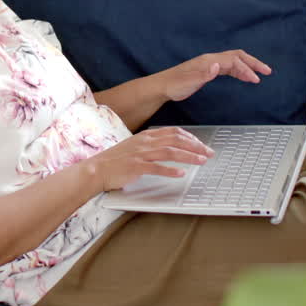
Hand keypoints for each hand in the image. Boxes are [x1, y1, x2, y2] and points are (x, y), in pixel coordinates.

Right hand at [85, 127, 213, 192]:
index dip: (191, 138)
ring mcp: (140, 154)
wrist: (96, 169)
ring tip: (201, 161)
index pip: (173, 132)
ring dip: (188, 156)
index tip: (202, 145)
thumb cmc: (116, 161)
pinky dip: (170, 170)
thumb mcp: (135, 147)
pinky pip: (156, 167)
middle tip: (209, 153)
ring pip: (170, 151)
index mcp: (146, 136)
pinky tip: (181, 174)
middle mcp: (145, 142)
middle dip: (195, 146)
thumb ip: (151, 146)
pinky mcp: (136, 167)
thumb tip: (170, 148)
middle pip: (176, 140)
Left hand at [159, 50, 271, 101]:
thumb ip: (204, 74)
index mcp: (209, 61)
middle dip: (253, 63)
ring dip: (247, 66)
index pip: (234, 61)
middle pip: (237, 56)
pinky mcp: (207, 70)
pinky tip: (243, 76)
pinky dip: (239, 70)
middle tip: (267, 71)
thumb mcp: (189, 81)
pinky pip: (228, 67)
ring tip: (259, 75)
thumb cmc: (174, 85)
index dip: (247, 70)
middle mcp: (211, 60)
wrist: (162, 86)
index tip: (256, 79)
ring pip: (234, 61)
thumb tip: (218, 65)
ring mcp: (209, 64)